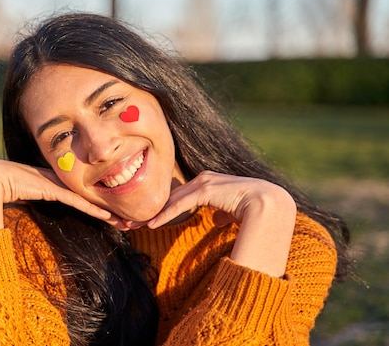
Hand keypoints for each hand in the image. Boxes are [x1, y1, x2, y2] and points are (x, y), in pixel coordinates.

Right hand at [0, 159, 125, 229]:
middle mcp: (53, 178)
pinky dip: (91, 209)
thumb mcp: (17, 198)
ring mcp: (53, 182)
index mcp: (47, 180)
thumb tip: (27, 219)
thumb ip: (28, 203)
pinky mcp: (51, 188)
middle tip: (127, 217)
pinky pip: (75, 200)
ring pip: (85, 197)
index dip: (94, 201)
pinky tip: (107, 216)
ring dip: (105, 209)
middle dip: (107, 204)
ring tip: (124, 220)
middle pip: (87, 192)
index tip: (111, 212)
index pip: (77, 192)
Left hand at [148, 171, 296, 276]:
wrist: (271, 204)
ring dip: (154, 213)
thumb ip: (223, 213)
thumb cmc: (256, 211)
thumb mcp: (234, 212)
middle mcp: (205, 179)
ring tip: (136, 225)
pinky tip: (152, 224)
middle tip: (133, 221)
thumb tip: (217, 219)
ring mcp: (205, 183)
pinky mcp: (205, 190)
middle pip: (172, 195)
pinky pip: (180, 205)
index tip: (149, 219)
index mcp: (211, 183)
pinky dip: (165, 215)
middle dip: (153, 208)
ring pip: (172, 200)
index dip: (165, 207)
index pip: (181, 195)